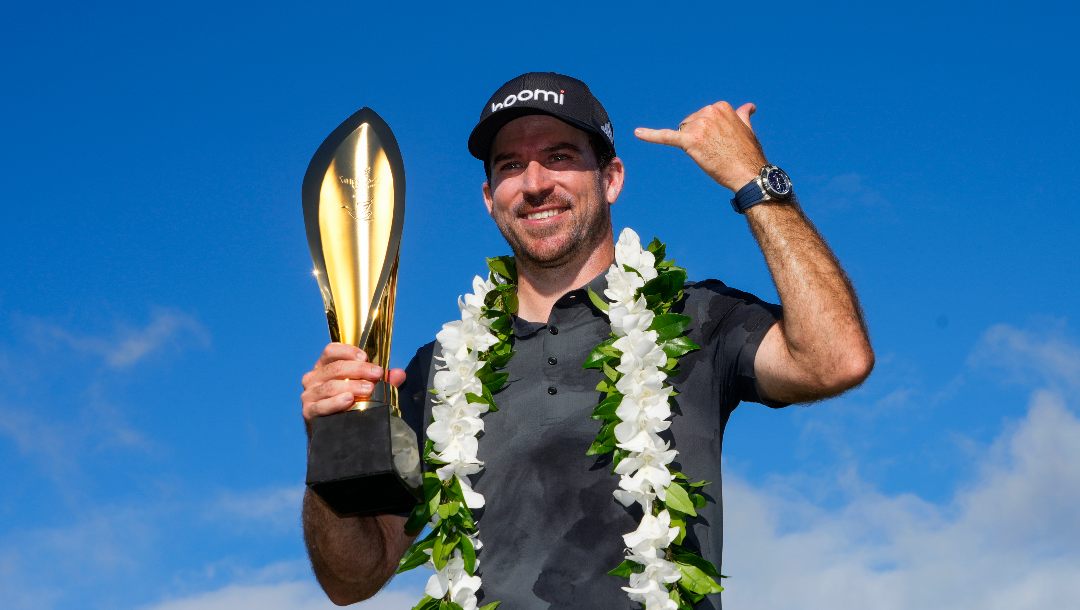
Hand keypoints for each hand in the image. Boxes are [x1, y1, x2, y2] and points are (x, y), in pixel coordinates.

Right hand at [300, 343, 406, 421]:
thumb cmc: (348, 403)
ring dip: (351, 386)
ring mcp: (309, 394)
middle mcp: (314, 378)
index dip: (348, 351)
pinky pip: (321, 405)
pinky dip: (335, 402)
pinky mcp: (308, 411)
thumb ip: (382, 380)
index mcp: (325, 366)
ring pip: (330, 386)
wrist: (333, 431)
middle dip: (359, 370)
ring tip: (368, 389)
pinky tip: (348, 400)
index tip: (365, 356)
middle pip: (335, 368)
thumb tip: (400, 374)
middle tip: (377, 374)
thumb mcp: (365, 387)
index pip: (331, 351)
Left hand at [635, 101, 765, 191]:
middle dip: (698, 138)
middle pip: (689, 124)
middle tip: (717, 151)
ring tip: (711, 154)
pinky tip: (637, 132)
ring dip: (691, 145)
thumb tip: (748, 106)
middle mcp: (708, 112)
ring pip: (682, 133)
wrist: (749, 173)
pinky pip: (666, 136)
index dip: (707, 133)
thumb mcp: (747, 129)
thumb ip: (742, 116)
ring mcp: (698, 126)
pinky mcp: (689, 141)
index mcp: (720, 106)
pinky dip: (650, 135)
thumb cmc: (747, 154)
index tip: (721, 143)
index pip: (701, 118)